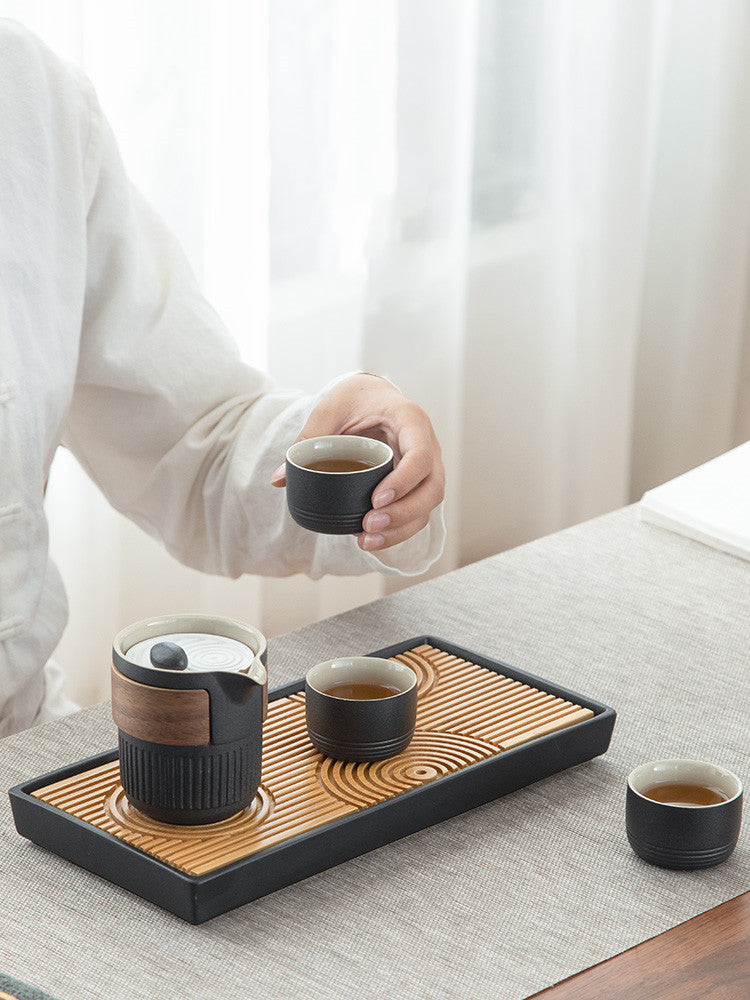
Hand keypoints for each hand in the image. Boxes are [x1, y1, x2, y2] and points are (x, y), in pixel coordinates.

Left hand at [271, 373, 444, 550]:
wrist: (372, 395)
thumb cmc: (355, 398)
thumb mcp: (330, 408)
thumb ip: (308, 439)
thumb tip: (278, 480)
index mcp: (411, 420)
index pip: (420, 455)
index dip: (404, 481)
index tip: (376, 499)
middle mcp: (427, 445)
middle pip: (432, 488)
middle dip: (404, 513)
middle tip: (368, 524)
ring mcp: (426, 467)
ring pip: (428, 505)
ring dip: (401, 529)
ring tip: (365, 540)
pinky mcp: (417, 484)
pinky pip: (417, 512)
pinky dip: (398, 530)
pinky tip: (370, 540)